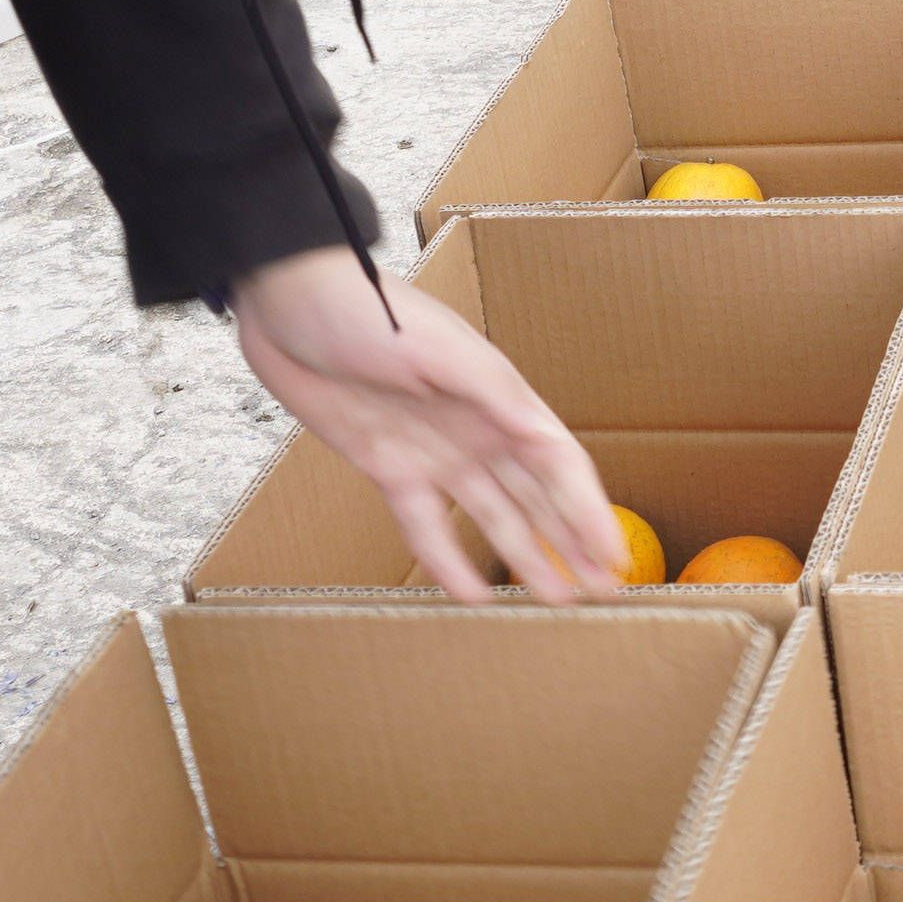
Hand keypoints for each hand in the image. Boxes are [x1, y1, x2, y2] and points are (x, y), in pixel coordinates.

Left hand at [232, 244, 626, 598]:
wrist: (287, 303)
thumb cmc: (365, 309)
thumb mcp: (439, 349)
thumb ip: (495, 394)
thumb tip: (548, 438)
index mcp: (499, 397)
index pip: (560, 465)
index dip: (590, 512)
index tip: (616, 559)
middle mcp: (477, 430)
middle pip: (537, 497)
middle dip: (572, 542)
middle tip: (604, 593)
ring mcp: (435, 452)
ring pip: (493, 516)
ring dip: (525, 555)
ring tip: (555, 598)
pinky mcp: (389, 467)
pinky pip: (425, 525)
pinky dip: (448, 560)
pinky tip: (470, 593)